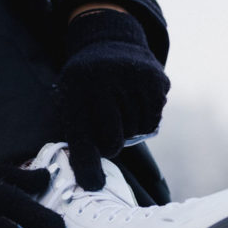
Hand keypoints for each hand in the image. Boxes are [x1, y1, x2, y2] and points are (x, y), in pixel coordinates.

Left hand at [57, 6, 169, 189]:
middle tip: (109, 132)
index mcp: (77, 84)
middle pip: (115, 138)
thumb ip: (79, 142)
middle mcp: (105, 77)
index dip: (89, 162)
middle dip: (112, 143)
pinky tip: (136, 102)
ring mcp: (133, 76)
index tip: (94, 183)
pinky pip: (154, 119)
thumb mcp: (71, 103)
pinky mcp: (156, 79)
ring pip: (137, 130)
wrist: (110, 41)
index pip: (85, 135)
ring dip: (131, 129)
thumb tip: (92, 185)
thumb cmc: (86, 85)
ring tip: (121, 111)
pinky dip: (146, 119)